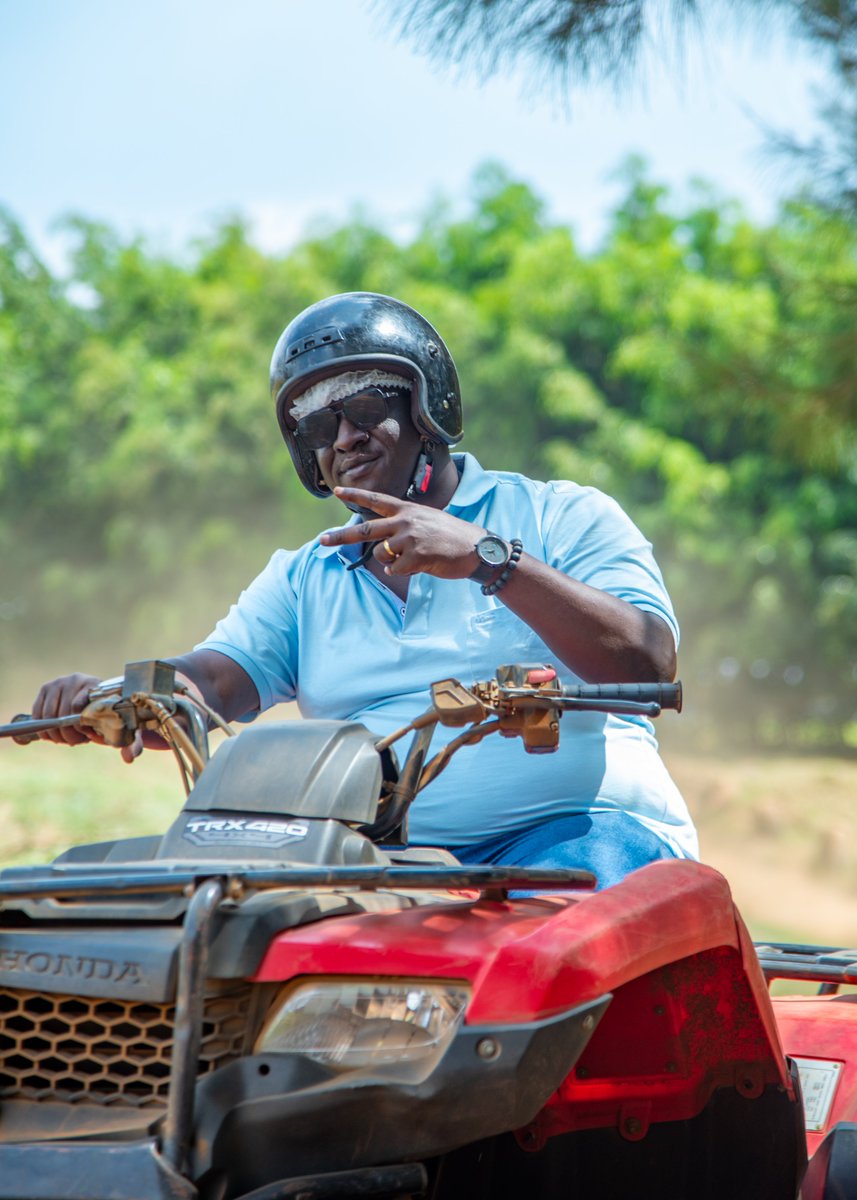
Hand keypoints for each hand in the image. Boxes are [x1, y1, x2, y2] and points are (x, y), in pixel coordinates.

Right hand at [30, 673, 144, 762]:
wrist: (97, 700)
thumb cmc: (111, 715)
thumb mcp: (124, 728)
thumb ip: (132, 744)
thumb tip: (128, 759)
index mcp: (96, 686)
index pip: (78, 707)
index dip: (80, 726)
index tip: (87, 733)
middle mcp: (76, 679)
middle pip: (62, 714)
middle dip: (69, 734)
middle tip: (78, 740)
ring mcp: (58, 683)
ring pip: (48, 716)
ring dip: (56, 733)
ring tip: (69, 736)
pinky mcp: (45, 689)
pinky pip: (37, 714)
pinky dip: (45, 729)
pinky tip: (56, 733)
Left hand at [320, 487, 484, 578]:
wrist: (477, 548)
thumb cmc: (452, 537)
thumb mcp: (427, 520)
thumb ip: (404, 524)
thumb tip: (383, 541)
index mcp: (407, 509)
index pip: (376, 499)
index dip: (356, 495)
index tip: (337, 490)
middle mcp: (405, 520)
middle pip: (365, 529)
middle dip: (341, 536)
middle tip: (322, 541)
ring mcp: (410, 538)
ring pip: (381, 554)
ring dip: (389, 561)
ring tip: (411, 558)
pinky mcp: (416, 556)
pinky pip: (395, 569)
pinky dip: (401, 571)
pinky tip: (419, 565)